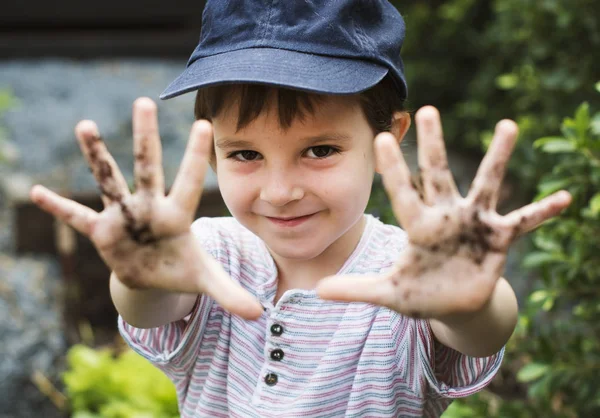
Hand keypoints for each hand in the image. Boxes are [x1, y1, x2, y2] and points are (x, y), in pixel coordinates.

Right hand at [30, 97, 262, 318]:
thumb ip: (230, 293)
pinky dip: (59, 208)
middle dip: (146, 137)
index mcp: (177, 215)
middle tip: (144, 102)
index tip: (203, 124)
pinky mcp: (102, 231)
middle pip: (148, 167)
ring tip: (85, 124)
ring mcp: (124, 216)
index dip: (194, 156)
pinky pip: (77, 217)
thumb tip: (258, 315)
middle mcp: (149, 207)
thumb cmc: (180, 268)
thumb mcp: (205, 280)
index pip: (188, 182)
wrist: (152, 275)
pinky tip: (36, 192)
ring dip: (97, 155)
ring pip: (108, 180)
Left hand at [317, 106, 570, 318]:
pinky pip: (523, 222)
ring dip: (496, 157)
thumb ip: (356, 289)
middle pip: (438, 174)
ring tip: (508, 125)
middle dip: (434, 145)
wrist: (453, 304)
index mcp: (418, 226)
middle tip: (427, 110)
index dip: (392, 168)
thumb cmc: (420, 292)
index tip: (380, 136)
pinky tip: (565, 198)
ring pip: (486, 184)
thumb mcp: (388, 293)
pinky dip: (542, 212)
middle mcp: (445, 216)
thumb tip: (317, 291)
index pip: (402, 191)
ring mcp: (473, 224)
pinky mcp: (498, 238)